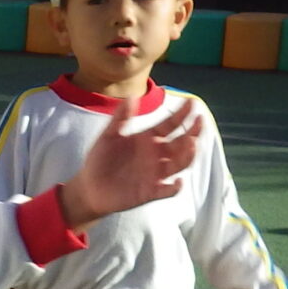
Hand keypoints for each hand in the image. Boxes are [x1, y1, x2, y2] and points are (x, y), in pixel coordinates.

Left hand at [60, 95, 201, 228]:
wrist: (88, 187)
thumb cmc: (99, 160)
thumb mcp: (108, 136)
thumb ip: (121, 117)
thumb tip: (132, 96)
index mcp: (148, 139)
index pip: (170, 125)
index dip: (181, 115)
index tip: (191, 103)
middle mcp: (157, 155)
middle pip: (181, 143)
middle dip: (193, 132)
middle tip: (199, 122)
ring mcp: (155, 173)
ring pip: (179, 164)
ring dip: (188, 155)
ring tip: (192, 145)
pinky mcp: (151, 192)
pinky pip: (167, 191)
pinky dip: (174, 188)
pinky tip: (177, 182)